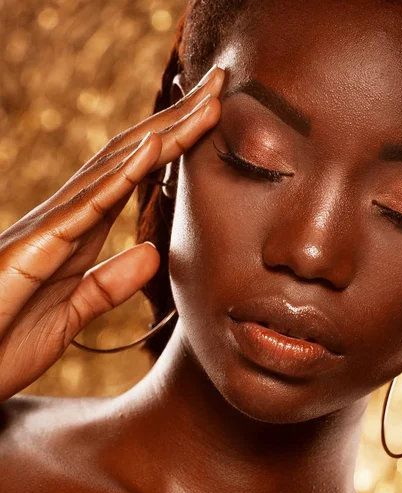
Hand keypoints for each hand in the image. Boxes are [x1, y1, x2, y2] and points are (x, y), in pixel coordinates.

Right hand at [0, 64, 224, 401]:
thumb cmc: (3, 339)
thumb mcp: (72, 310)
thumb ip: (108, 282)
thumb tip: (150, 253)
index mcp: (79, 230)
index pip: (135, 172)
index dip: (176, 143)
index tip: (214, 118)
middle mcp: (67, 216)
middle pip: (130, 155)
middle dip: (179, 120)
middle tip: (221, 86)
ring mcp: (50, 226)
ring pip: (114, 166)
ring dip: (164, 133)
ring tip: (205, 102)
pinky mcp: (35, 246)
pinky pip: (86, 204)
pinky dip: (122, 173)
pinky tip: (153, 147)